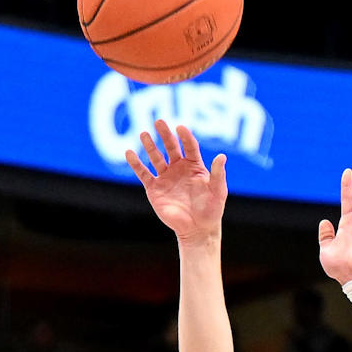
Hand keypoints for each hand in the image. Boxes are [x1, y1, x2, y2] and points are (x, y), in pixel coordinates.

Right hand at [129, 119, 224, 241]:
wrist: (197, 229)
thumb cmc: (211, 210)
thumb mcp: (218, 191)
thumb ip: (218, 174)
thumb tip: (222, 156)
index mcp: (194, 166)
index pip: (189, 146)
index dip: (185, 137)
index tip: (180, 127)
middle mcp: (179, 168)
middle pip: (171, 147)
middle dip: (165, 134)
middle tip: (159, 122)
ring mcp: (166, 177)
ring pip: (156, 157)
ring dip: (150, 145)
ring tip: (144, 133)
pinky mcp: (154, 188)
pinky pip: (143, 173)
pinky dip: (136, 163)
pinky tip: (129, 153)